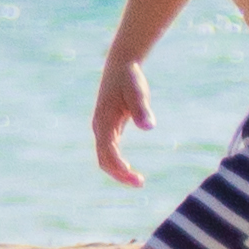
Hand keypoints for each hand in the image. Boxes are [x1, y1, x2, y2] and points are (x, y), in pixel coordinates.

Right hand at [88, 56, 151, 188]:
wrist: (121, 65)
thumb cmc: (130, 78)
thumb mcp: (138, 91)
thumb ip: (141, 109)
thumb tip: (148, 127)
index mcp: (104, 120)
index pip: (107, 149)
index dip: (118, 165)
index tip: (133, 175)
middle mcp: (100, 127)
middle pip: (103, 159)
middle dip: (119, 174)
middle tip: (140, 183)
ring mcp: (103, 129)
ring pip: (105, 158)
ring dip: (118, 172)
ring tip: (138, 181)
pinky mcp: (109, 129)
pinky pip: (109, 152)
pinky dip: (118, 164)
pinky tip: (130, 170)